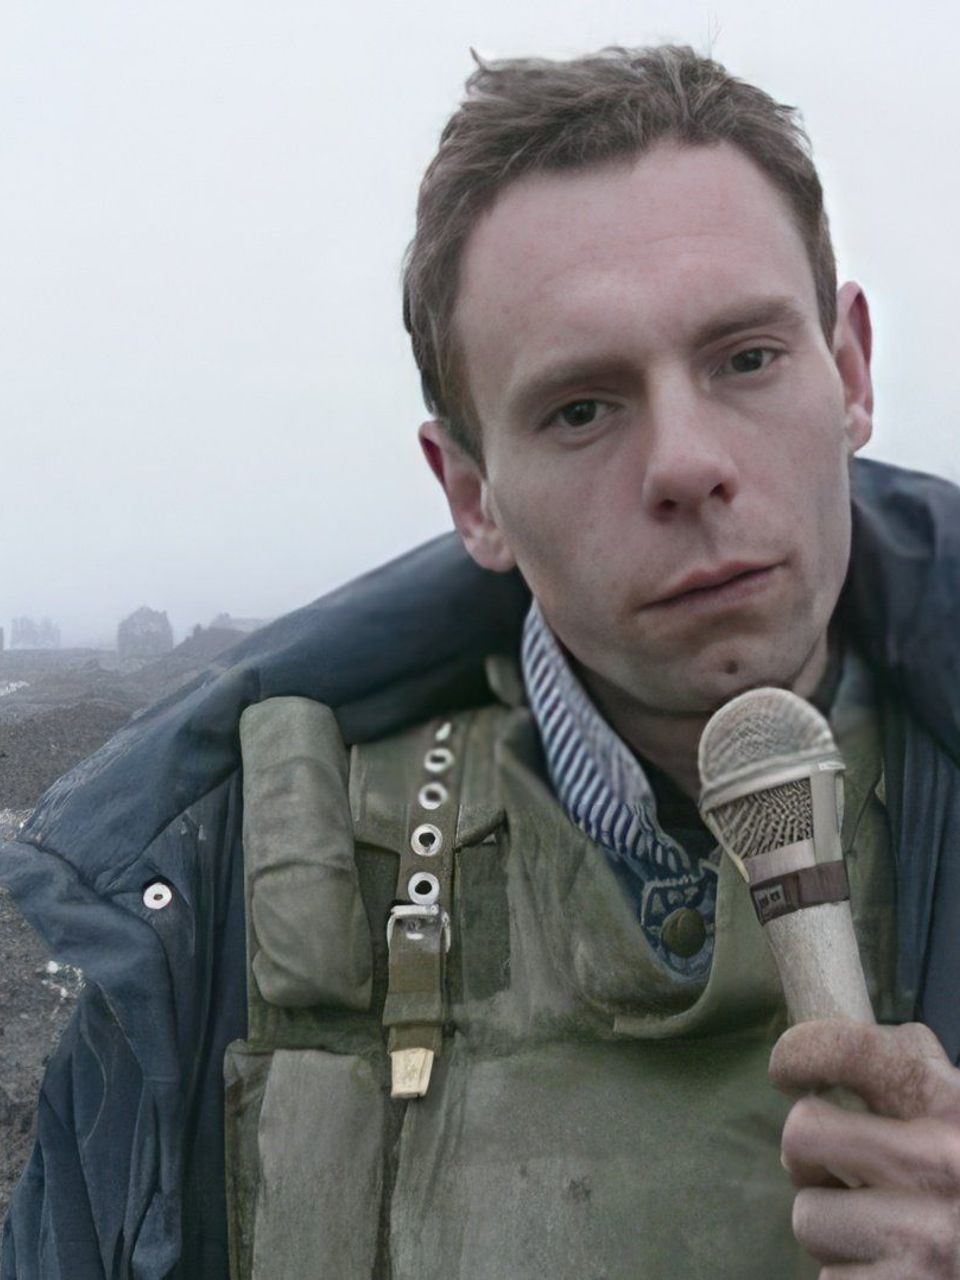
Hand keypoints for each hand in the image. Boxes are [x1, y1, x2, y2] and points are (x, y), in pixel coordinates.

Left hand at [770, 1020, 959, 1277]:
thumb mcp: (956, 1113)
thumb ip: (908, 1072)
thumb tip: (825, 1047)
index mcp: (950, 1107)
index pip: (851, 1049)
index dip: (800, 1051)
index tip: (787, 1071)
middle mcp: (940, 1165)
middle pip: (801, 1134)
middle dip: (808, 1161)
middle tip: (836, 1176)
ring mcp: (925, 1237)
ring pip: (808, 1217)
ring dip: (833, 1230)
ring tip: (878, 1234)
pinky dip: (849, 1279)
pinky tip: (889, 1272)